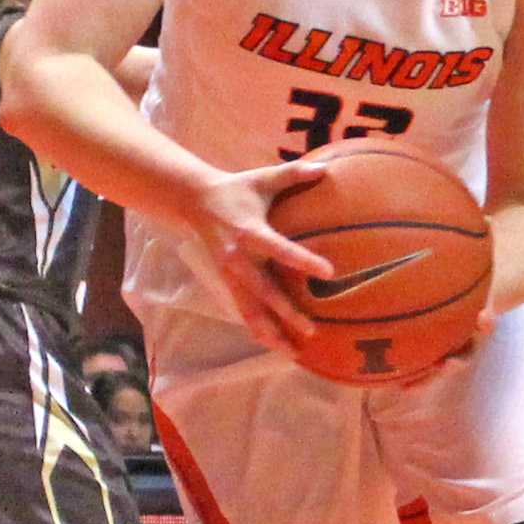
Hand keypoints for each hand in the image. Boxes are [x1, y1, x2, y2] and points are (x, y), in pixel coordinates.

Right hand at [183, 157, 329, 355]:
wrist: (194, 202)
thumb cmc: (237, 189)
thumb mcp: (263, 178)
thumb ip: (294, 174)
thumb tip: (326, 169)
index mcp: (249, 232)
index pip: (279, 249)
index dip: (302, 261)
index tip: (328, 272)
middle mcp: (237, 259)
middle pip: (263, 292)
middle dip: (285, 313)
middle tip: (311, 330)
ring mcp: (230, 275)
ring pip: (250, 311)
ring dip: (271, 333)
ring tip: (294, 353)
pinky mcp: (227, 284)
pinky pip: (244, 312)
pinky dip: (260, 331)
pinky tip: (278, 346)